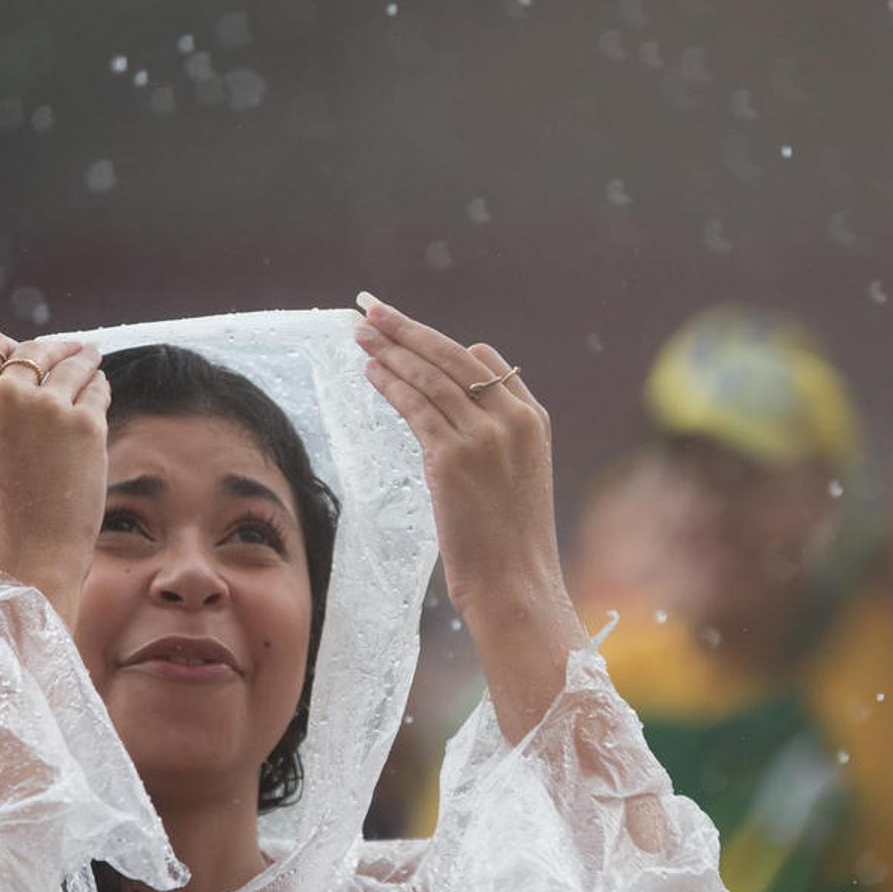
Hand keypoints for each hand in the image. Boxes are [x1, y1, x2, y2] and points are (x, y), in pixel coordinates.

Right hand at [0, 329, 109, 624]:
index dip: (8, 346)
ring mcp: (48, 408)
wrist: (26, 555)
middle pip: (34, 350)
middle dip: (54, 348)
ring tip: (92, 357)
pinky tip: (101, 387)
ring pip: (70, 364)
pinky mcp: (85, 424)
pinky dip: (98, 385)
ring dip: (83, 358)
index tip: (24, 352)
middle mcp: (7, 397)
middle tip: (72, 348)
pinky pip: (96, 390)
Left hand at [352, 294, 564, 622]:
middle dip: (407, 330)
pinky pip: (414, 407)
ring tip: (361, 333)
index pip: (483, 361)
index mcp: (532, 417)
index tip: (408, 331)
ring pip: (428, 378)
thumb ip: (495, 434)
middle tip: (371, 309)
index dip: (439, 343)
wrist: (515, 582)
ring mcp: (483, 436)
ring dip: (390, 350)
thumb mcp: (517, 475)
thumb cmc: (510, 539)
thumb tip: (457, 404)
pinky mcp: (452, 457)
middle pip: (451, 357)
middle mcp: (511, 418)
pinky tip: (369, 371)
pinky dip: (389, 384)